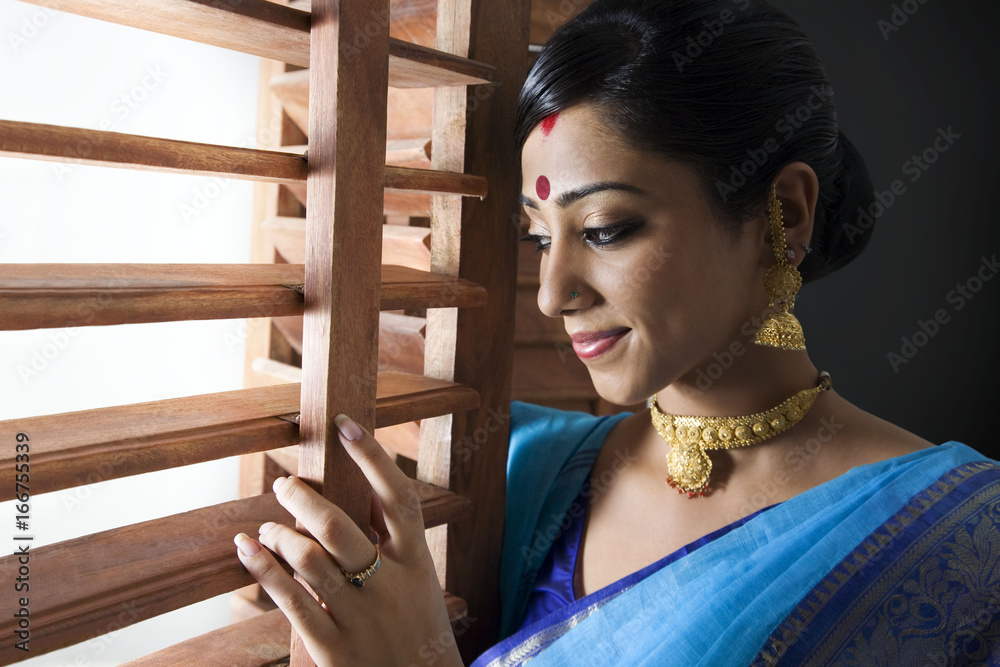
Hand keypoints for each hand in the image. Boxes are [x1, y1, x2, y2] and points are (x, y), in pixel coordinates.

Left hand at [234, 414, 461, 666]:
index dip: (373, 458)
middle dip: (303, 497)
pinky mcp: (333, 649)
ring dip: (279, 535)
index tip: (346, 425)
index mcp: (417, 565)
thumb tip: (366, 492)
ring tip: (267, 528)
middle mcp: (389, 587)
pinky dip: (263, 569)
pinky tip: (246, 550)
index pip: (398, 498)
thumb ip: (395, 545)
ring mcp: (360, 619)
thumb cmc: (418, 635)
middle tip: (283, 484)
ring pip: (308, 559)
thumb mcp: (422, 587)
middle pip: (338, 526)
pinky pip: (290, 600)